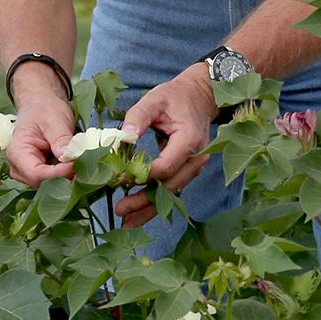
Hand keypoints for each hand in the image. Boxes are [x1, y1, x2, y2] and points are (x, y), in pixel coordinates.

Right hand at [5, 92, 77, 187]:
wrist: (41, 104)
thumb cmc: (45, 109)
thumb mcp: (55, 121)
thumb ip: (62, 140)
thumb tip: (70, 159)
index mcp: (17, 152)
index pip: (37, 174)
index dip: (59, 174)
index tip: (77, 164)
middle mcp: (19, 167)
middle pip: (42, 184)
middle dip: (65, 178)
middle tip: (86, 167)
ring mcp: (28, 173)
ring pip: (49, 186)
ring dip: (67, 179)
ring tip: (84, 166)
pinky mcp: (40, 174)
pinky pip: (54, 182)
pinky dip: (67, 176)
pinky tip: (78, 167)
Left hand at [110, 64, 216, 226]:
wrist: (199, 96)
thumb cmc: (174, 97)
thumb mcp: (154, 100)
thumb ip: (137, 117)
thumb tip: (123, 137)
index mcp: (189, 140)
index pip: (167, 166)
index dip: (143, 175)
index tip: (120, 178)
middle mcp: (196, 157)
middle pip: (170, 186)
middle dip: (145, 201)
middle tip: (120, 211)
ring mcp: (194, 166)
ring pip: (172, 193)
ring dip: (150, 209)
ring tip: (127, 223)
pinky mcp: (188, 170)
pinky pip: (173, 189)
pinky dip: (156, 202)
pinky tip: (139, 215)